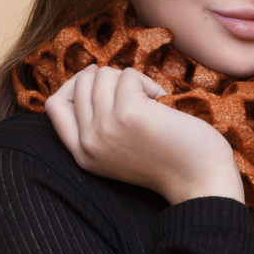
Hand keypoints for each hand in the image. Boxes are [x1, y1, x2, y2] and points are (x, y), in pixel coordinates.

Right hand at [45, 65, 244, 204]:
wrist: (199, 179)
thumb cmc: (167, 158)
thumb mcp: (118, 148)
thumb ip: (97, 122)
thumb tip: (91, 74)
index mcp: (83, 154)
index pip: (55, 106)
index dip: (74, 84)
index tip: (99, 80)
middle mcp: (88, 143)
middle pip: (81, 83)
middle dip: (110, 80)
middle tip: (136, 97)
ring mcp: (105, 127)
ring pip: (104, 75)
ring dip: (131, 81)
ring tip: (151, 104)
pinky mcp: (127, 113)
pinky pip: (129, 75)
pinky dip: (148, 83)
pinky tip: (162, 105)